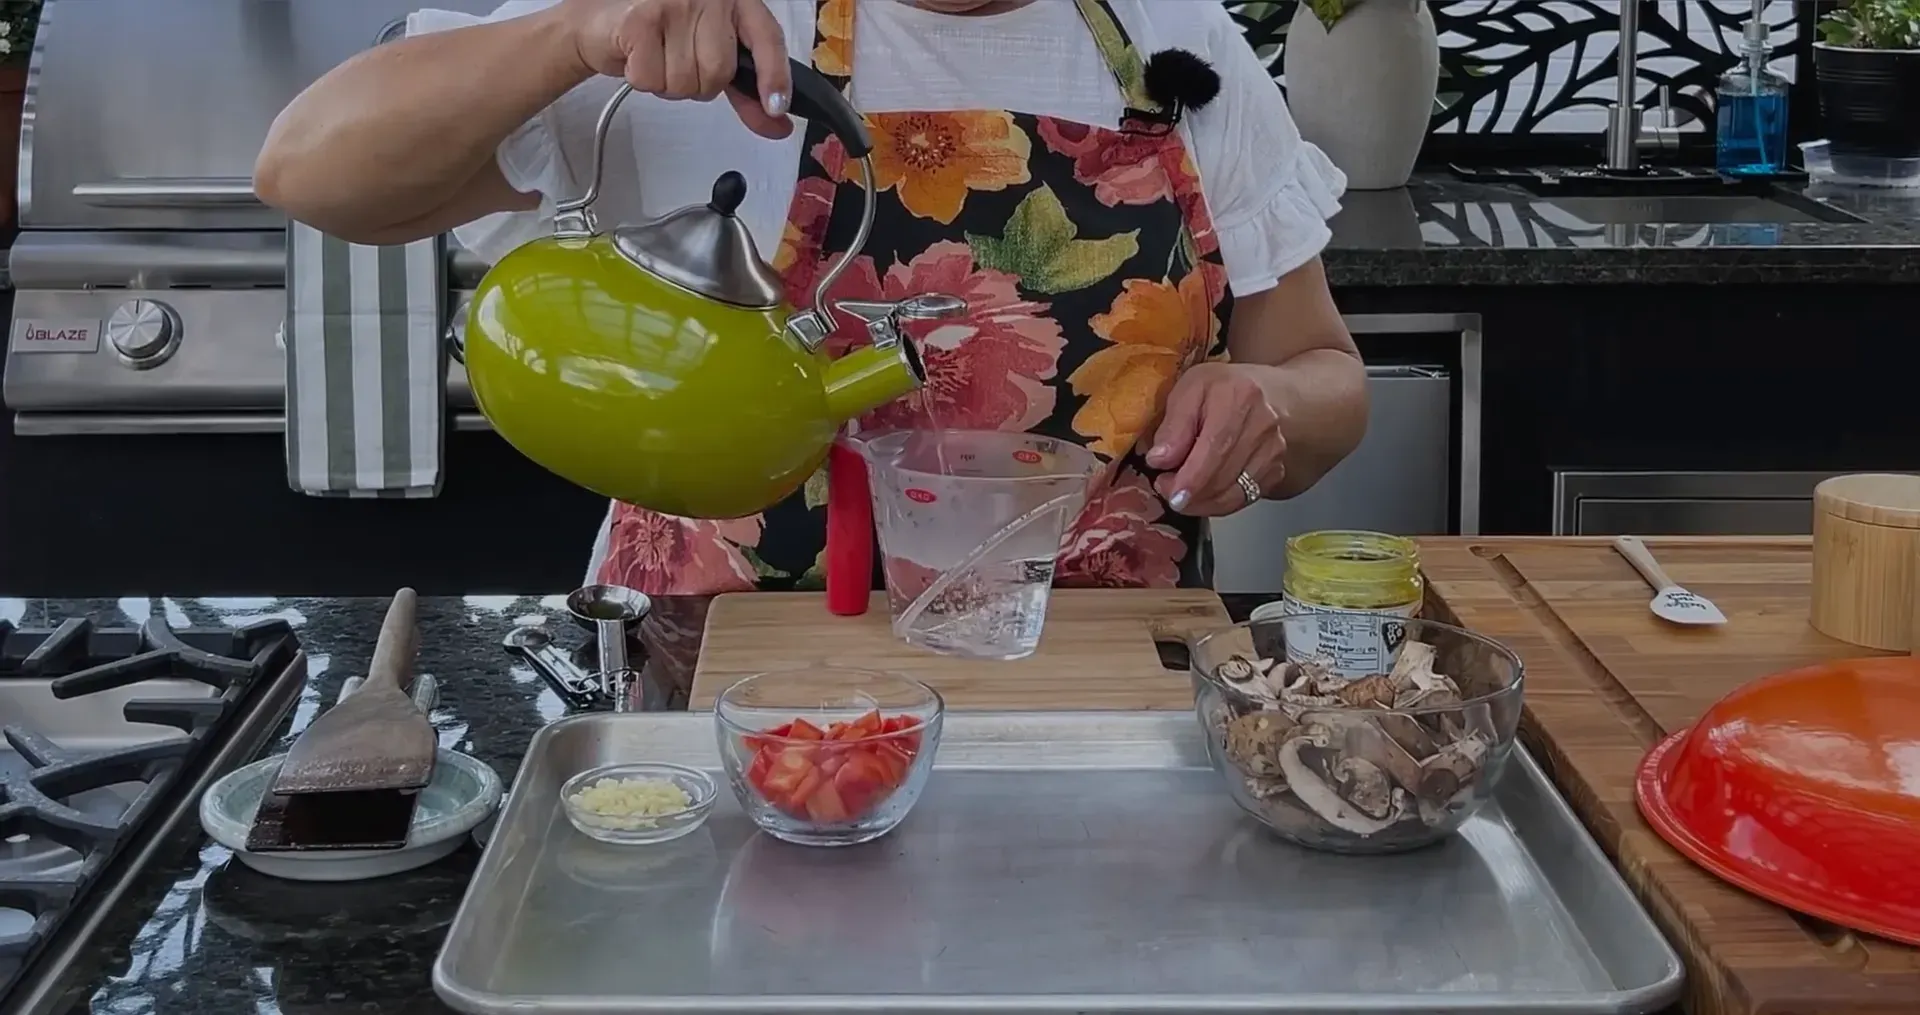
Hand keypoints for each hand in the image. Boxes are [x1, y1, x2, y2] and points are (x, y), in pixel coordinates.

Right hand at [566, 0, 792, 139]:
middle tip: (677, 64)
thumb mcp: (710, 57)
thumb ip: (745, 91)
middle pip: (719, 72)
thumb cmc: (659, 38)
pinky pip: (654, 79)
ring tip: (656, 59)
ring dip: (669, 85)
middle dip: (699, 85)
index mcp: (733, 0)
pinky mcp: (641, 19)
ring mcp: (674, 3)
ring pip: (687, 81)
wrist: (600, 24)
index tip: (778, 108)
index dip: (775, 77)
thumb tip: (778, 124)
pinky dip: (644, 80)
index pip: (767, 38)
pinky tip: (637, 57)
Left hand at [1141, 363, 1285, 516]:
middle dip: (1190, 493)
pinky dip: (1217, 503)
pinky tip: (1201, 493)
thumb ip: (1173, 426)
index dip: (1192, 477)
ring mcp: (1274, 451)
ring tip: (1180, 490)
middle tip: (1165, 488)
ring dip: (1201, 502)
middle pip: (1223, 475)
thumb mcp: (1187, 391)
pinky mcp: (1276, 471)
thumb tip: (1159, 460)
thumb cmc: (1218, 390)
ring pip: (1233, 495)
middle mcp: (1264, 426)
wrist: (1262, 394)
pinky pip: (1243, 499)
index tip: (1169, 492)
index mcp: (1239, 397)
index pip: (1215, 447)